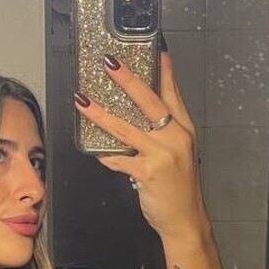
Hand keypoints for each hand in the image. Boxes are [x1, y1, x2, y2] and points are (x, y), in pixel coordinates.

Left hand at [74, 46, 207, 241]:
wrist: (185, 220)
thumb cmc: (179, 187)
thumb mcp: (178, 153)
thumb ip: (161, 132)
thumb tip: (136, 115)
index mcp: (183, 130)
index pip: (172, 93)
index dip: (163, 70)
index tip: (156, 49)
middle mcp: (174, 138)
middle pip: (148, 101)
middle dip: (127, 78)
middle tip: (109, 62)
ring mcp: (161, 154)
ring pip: (125, 128)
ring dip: (100, 113)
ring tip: (82, 101)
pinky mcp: (147, 172)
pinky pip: (118, 159)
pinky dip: (104, 155)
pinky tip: (93, 150)